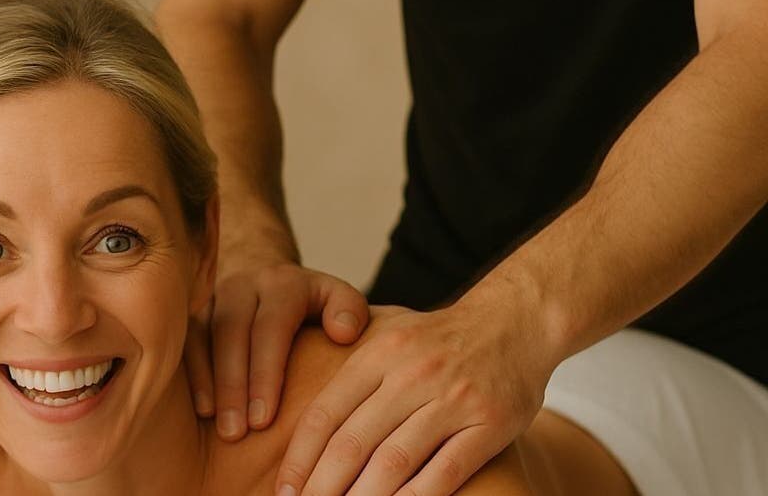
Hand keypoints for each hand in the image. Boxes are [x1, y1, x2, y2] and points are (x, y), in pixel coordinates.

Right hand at [183, 261, 369, 439]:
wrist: (261, 272)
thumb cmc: (306, 303)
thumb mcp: (336, 296)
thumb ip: (349, 310)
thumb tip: (344, 333)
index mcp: (282, 283)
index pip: (271, 327)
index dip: (265, 373)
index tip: (265, 421)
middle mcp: (243, 286)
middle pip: (231, 332)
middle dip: (234, 385)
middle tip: (237, 433)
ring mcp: (211, 297)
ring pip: (201, 336)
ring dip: (207, 383)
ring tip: (218, 427)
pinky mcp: (189, 311)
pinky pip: (182, 340)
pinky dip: (188, 375)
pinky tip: (197, 410)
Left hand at [274, 301, 555, 495]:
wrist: (516, 320)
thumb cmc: (440, 337)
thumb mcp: (389, 329)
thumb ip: (346, 356)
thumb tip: (289, 393)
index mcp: (380, 353)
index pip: (326, 413)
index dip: (300, 457)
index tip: (284, 489)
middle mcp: (412, 374)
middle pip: (354, 442)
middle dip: (322, 487)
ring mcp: (454, 398)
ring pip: (395, 461)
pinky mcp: (490, 424)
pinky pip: (445, 471)